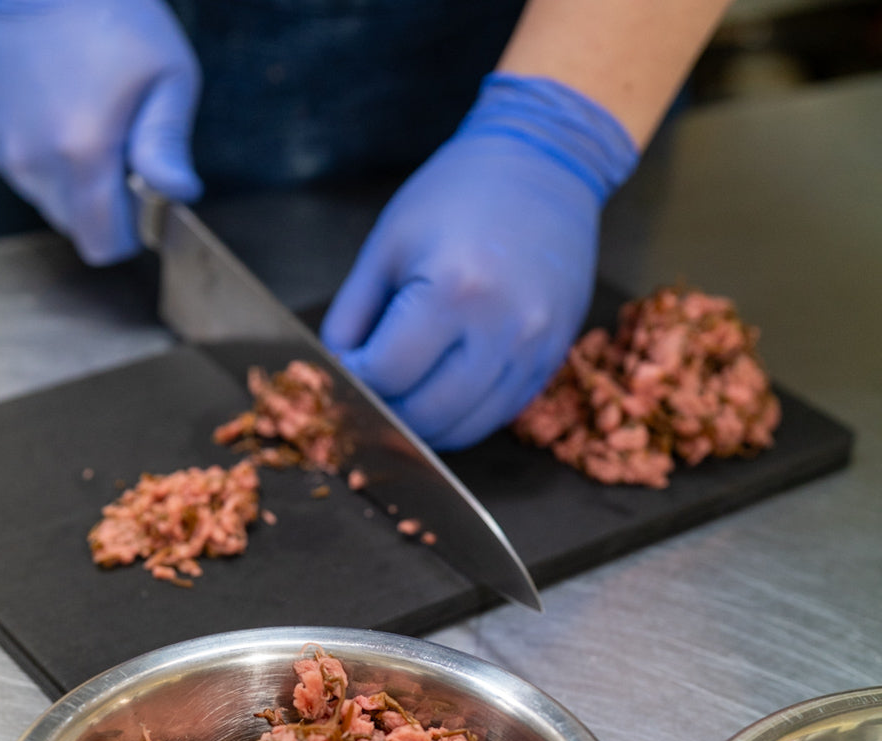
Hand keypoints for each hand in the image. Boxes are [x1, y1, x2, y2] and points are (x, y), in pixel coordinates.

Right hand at [0, 0, 201, 263]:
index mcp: (82, 155)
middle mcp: (33, 160)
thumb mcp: (167, 78)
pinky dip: (39, 155)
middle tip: (115, 147)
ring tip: (82, 119)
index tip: (139, 197)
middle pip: (74, 227)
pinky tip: (51, 109)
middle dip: (100, 204)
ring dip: (68, 179)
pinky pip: (19, 170)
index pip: (102, 245)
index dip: (128, 231)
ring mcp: (2, 148)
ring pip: (46, 200)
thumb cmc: (115, 17)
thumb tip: (180, 194)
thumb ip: (168, 147)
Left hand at [320, 75, 637, 449]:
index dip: (355, 382)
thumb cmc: (460, 193)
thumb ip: (353, 316)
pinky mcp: (551, 361)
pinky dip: (461, 417)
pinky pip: (496, 416)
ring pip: (463, 430)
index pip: (387, 376)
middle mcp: (501, 328)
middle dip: (385, 413)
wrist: (546, 164)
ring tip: (402, 398)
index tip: (345, 372)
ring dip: (423, 427)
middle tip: (367, 394)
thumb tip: (336, 372)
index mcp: (453, 290)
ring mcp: (533, 350)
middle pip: (425, 415)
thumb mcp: (389, 244)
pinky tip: (442, 391)